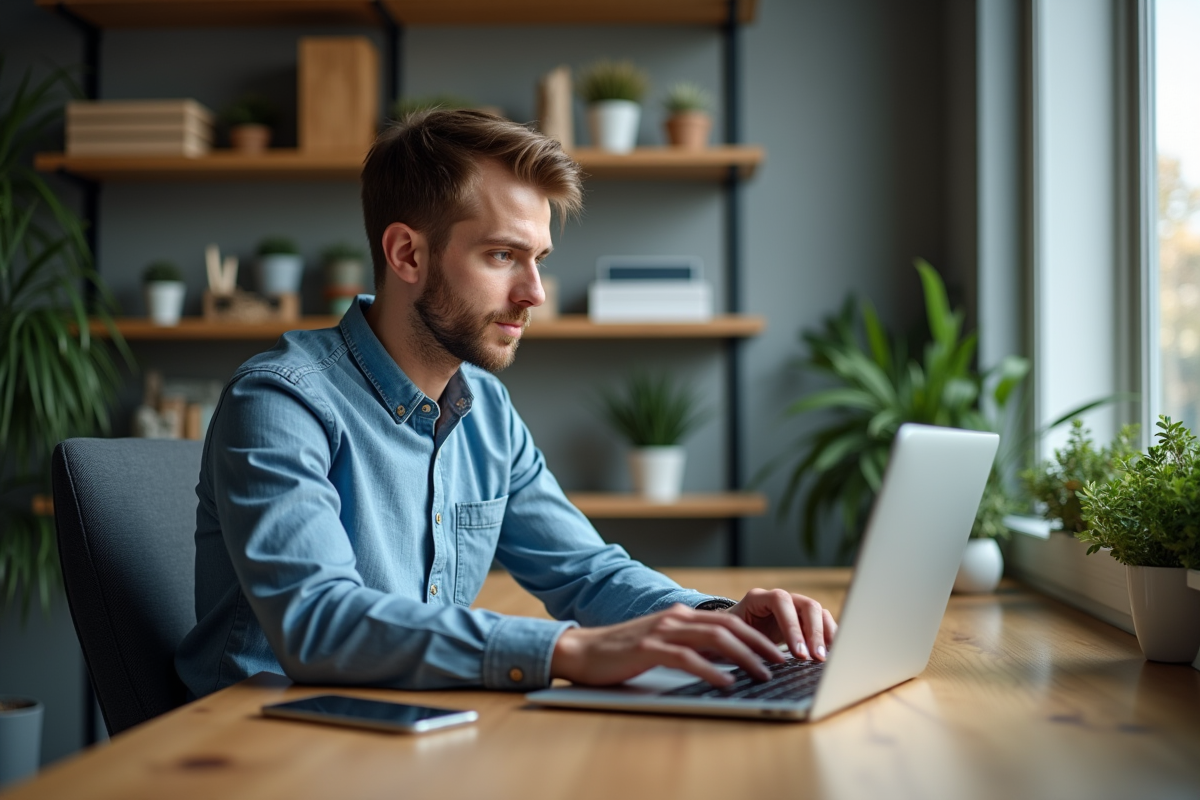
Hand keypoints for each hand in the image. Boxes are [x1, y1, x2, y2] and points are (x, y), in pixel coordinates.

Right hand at [550, 603, 786, 686]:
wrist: (581, 651)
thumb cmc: (622, 653)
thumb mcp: (662, 645)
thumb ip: (689, 648)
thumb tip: (724, 664)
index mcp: (680, 617)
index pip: (729, 622)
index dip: (757, 636)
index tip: (779, 653)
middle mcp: (675, 618)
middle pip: (728, 627)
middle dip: (759, 644)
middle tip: (782, 662)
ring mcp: (661, 631)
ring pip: (714, 639)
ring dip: (743, 657)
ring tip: (763, 673)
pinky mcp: (648, 648)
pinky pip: (686, 657)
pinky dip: (710, 670)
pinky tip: (727, 681)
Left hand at [726, 588, 837, 661]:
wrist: (733, 631)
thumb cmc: (731, 635)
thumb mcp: (732, 638)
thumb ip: (743, 645)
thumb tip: (754, 665)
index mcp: (758, 598)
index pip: (780, 601)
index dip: (791, 625)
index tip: (798, 653)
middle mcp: (781, 598)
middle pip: (806, 605)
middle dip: (813, 633)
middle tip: (816, 658)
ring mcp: (794, 606)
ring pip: (818, 612)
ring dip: (825, 636)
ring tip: (825, 659)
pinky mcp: (804, 619)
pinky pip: (823, 622)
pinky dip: (830, 637)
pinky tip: (832, 654)